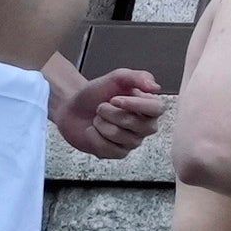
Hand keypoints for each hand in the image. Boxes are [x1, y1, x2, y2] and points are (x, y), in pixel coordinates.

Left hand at [53, 64, 167, 156]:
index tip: (115, 99)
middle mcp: (145, 126)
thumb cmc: (96, 93)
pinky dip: (94, 136)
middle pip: (134, 123)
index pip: (157, 108)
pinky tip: (94, 130)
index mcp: (149, 106)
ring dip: (101, 123)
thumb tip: (155, 87)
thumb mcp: (117, 77)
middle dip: (110, 112)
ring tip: (98, 118)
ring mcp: (132, 141)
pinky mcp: (117, 153)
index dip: (136, 105)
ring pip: (118, 136)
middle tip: (102, 106)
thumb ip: (138, 77)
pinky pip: (107, 148)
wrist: (73, 108)